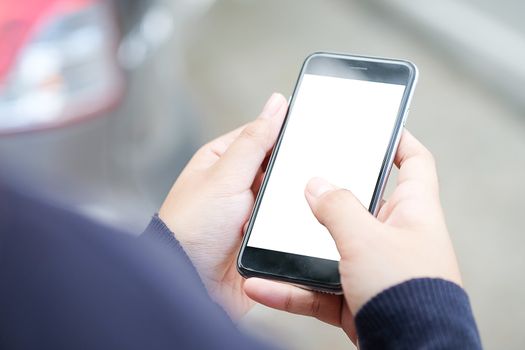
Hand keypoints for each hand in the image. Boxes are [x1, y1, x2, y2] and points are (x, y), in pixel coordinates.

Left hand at [159, 93, 286, 319]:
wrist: (190, 282)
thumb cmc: (192, 226)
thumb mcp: (225, 174)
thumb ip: (255, 140)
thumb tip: (276, 104)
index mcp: (224, 161)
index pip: (262, 135)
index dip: (286, 131)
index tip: (312, 128)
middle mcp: (238, 185)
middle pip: (278, 167)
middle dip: (291, 171)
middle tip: (305, 173)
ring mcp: (251, 212)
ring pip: (287, 196)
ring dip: (292, 200)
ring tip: (298, 202)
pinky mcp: (263, 237)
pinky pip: (288, 223)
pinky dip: (294, 223)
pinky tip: (303, 221)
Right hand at [244, 130, 461, 342]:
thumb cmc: (406, 291)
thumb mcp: (367, 238)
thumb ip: (337, 206)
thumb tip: (315, 184)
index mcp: (412, 211)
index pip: (414, 161)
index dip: (398, 139)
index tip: (373, 128)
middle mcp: (394, 235)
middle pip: (359, 201)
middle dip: (328, 193)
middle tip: (300, 178)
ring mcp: (373, 266)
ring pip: (329, 246)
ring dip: (298, 247)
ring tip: (268, 234)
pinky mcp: (355, 296)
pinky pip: (316, 286)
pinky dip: (290, 286)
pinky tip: (261, 283)